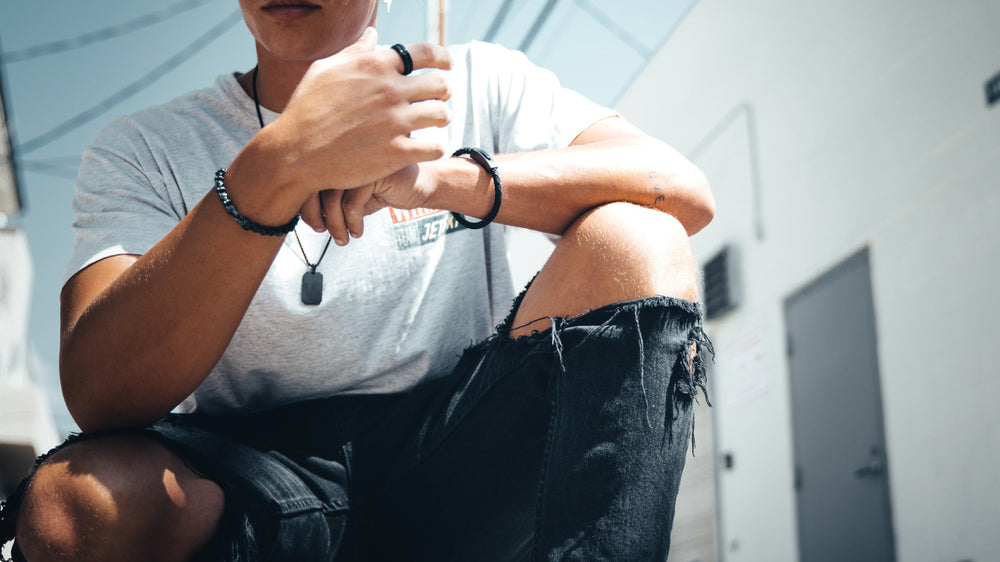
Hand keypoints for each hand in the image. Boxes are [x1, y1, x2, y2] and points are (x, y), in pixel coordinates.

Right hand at [268, 28, 452, 197]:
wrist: (295, 152)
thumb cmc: (306, 108)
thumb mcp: (325, 70)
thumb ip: (355, 51)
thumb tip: (373, 34)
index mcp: (376, 65)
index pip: (425, 52)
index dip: (442, 58)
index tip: (446, 65)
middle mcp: (390, 90)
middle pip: (440, 84)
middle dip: (443, 91)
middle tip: (438, 99)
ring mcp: (395, 122)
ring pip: (442, 114)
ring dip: (442, 118)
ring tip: (434, 124)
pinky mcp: (396, 152)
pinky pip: (435, 146)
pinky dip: (435, 146)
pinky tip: (426, 147)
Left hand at [303, 162, 432, 244]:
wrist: (419, 183)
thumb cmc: (382, 187)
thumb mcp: (350, 191)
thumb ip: (327, 197)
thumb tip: (306, 217)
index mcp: (331, 150)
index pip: (301, 178)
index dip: (303, 206)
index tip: (314, 225)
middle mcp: (341, 149)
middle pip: (312, 187)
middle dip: (315, 217)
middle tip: (323, 232)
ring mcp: (358, 157)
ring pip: (331, 198)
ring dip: (336, 225)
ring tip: (343, 238)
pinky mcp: (375, 171)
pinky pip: (352, 204)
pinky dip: (352, 223)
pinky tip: (358, 232)